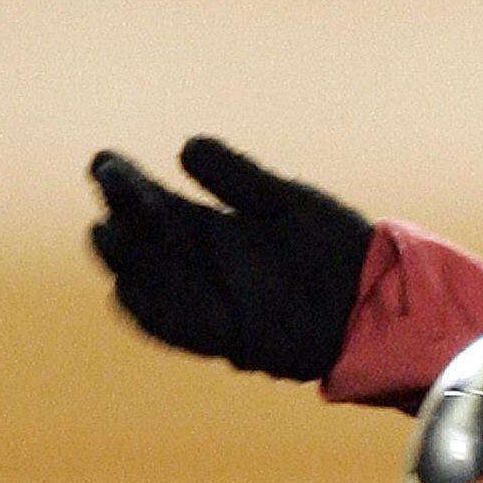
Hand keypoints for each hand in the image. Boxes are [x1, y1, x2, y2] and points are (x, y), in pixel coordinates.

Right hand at [87, 137, 374, 381]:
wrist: (378, 298)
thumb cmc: (334, 247)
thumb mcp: (285, 203)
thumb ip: (238, 179)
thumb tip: (186, 145)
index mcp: (211, 229)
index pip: (152, 204)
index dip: (124, 183)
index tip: (105, 160)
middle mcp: (200, 265)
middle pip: (144, 239)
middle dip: (122, 213)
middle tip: (108, 184)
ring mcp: (209, 300)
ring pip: (150, 280)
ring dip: (125, 259)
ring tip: (105, 231)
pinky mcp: (226, 336)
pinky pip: (173, 327)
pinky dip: (148, 312)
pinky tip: (124, 289)